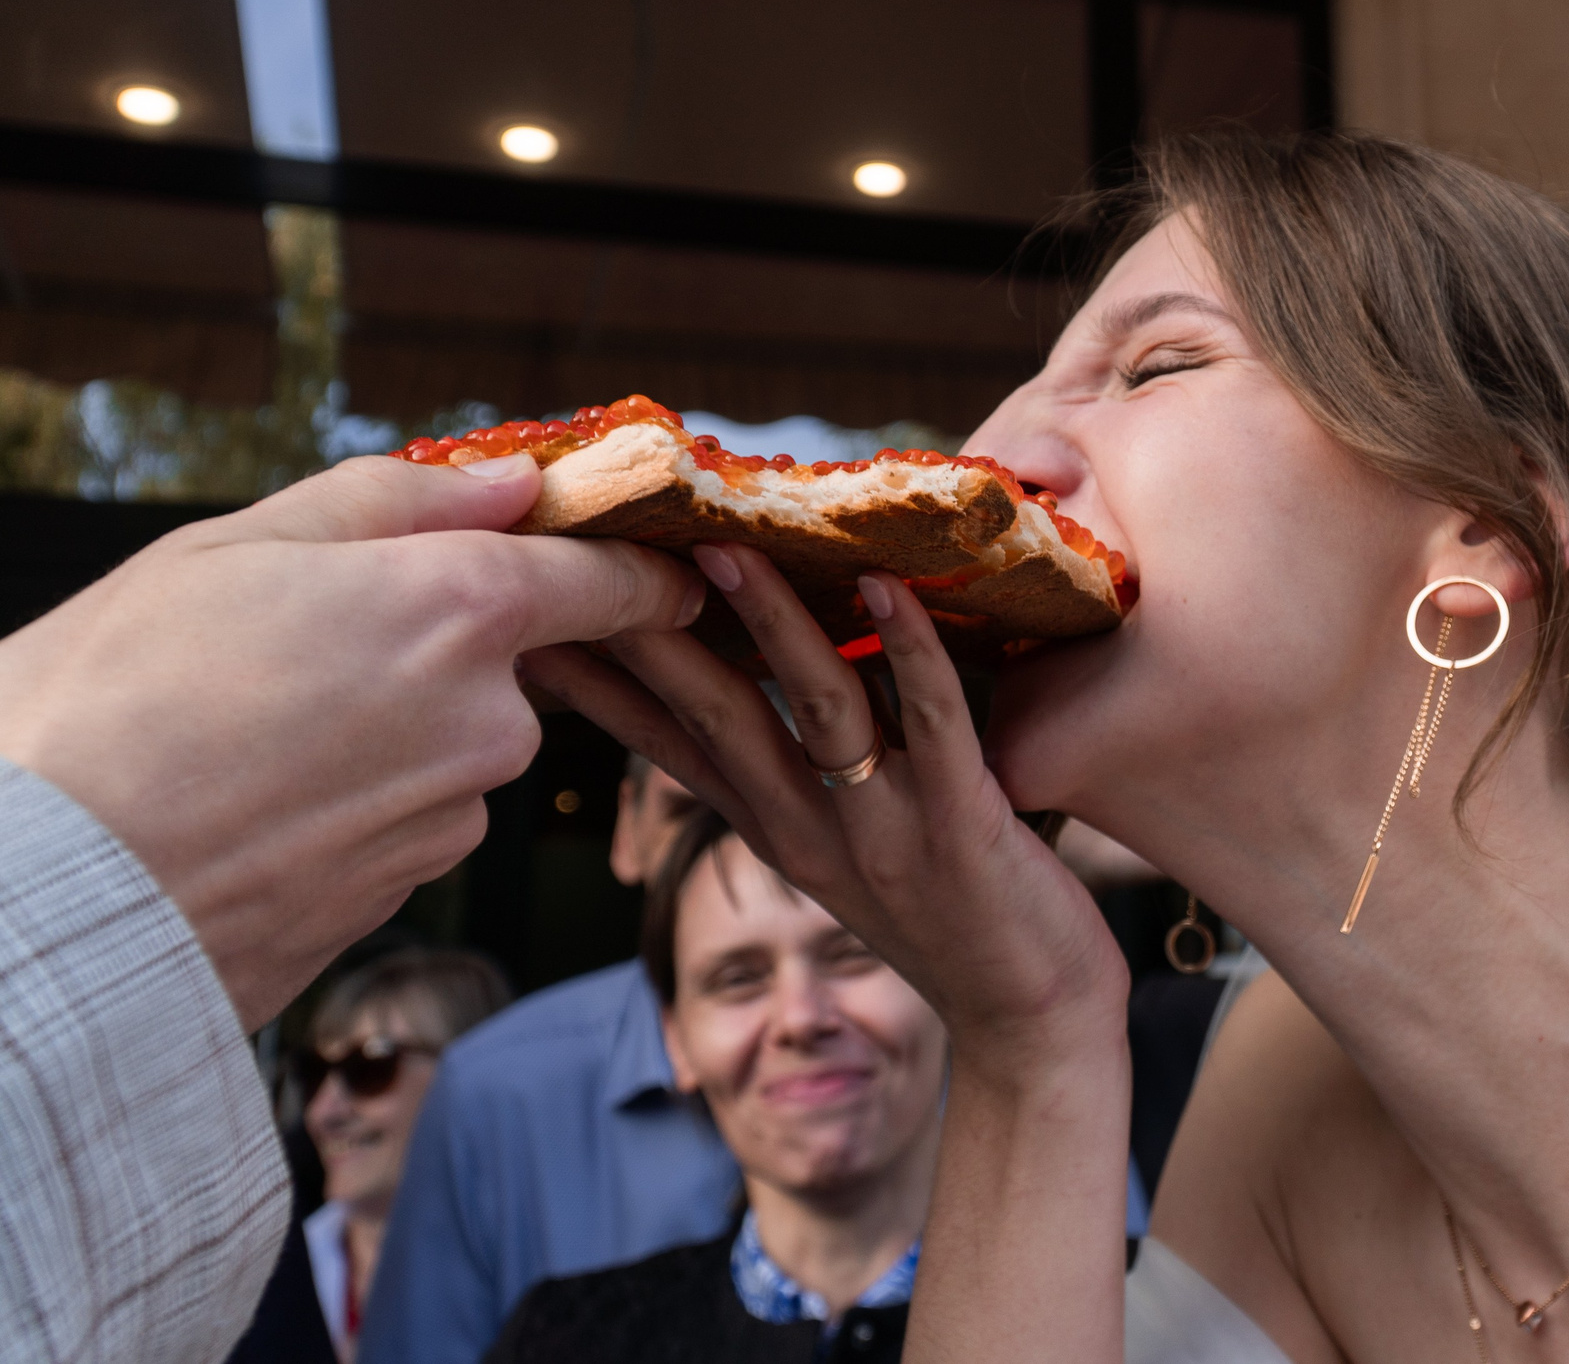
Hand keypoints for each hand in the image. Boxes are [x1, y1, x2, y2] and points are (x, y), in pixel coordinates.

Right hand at [0, 454, 705, 1026]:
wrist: (40, 901)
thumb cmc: (111, 701)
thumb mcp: (233, 549)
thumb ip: (391, 505)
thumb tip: (510, 485)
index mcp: (461, 610)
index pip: (611, 583)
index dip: (639, 571)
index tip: (660, 568)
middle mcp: (486, 724)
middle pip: (506, 667)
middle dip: (430, 649)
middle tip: (297, 645)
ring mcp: (450, 821)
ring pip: (444, 748)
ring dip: (377, 731)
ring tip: (238, 731)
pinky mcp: (402, 897)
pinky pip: (399, 821)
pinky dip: (344, 803)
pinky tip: (246, 803)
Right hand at [520, 543, 1129, 1068]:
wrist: (1028, 1024)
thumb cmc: (952, 916)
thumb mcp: (841, 852)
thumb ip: (797, 777)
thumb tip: (755, 686)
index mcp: (774, 829)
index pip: (666, 742)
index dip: (600, 681)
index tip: (536, 616)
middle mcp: (809, 829)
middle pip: (712, 713)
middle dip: (655, 633)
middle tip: (598, 552)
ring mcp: (882, 829)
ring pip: (812, 704)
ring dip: (770, 621)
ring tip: (725, 546)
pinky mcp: (961, 825)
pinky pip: (933, 720)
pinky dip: (910, 649)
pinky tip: (889, 584)